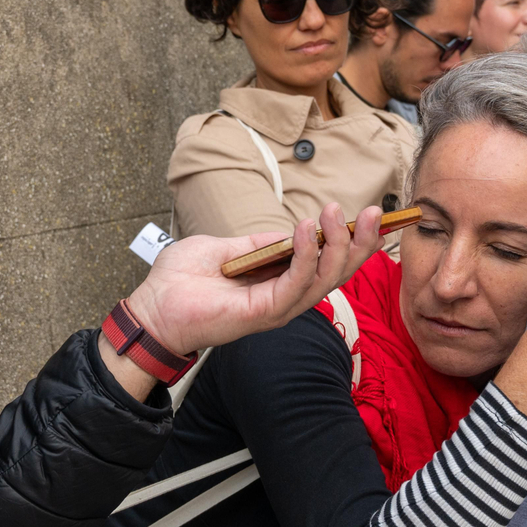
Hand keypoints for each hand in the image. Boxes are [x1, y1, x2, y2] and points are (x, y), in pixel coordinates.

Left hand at [125, 203, 382, 357]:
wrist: (152, 307)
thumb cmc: (182, 281)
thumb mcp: (225, 247)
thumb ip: (259, 243)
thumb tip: (292, 230)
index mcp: (279, 282)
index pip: (329, 264)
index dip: (353, 240)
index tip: (368, 214)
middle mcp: (286, 297)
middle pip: (338, 273)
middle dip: (360, 243)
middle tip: (373, 213)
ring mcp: (278, 307)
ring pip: (325, 279)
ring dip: (338, 245)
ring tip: (337, 213)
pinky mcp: (265, 313)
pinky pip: (296, 283)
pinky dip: (305, 255)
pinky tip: (306, 230)